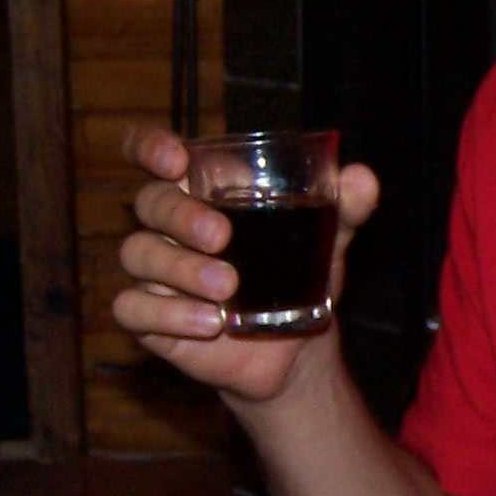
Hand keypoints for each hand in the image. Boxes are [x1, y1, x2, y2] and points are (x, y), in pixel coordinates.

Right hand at [111, 124, 380, 403]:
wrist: (295, 348)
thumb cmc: (297, 274)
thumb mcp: (327, 239)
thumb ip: (344, 208)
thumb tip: (362, 178)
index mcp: (201, 190)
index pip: (153, 153)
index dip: (150, 148)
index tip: (175, 159)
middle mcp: (168, 226)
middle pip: (150, 202)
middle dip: (181, 216)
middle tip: (222, 237)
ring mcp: (154, 272)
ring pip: (139, 253)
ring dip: (181, 269)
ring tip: (228, 289)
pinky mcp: (149, 318)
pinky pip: (133, 308)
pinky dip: (168, 314)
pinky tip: (209, 322)